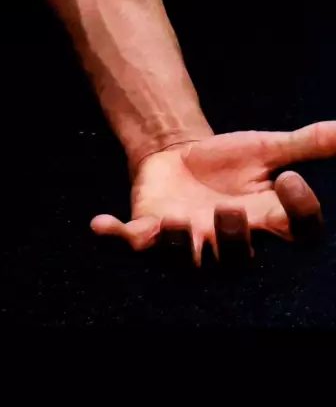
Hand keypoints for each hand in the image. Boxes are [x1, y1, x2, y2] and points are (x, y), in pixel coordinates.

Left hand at [90, 121, 335, 265]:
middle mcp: (227, 239)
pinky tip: (99, 224)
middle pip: (237, 260)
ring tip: (172, 224)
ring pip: (185, 262)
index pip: (295, 233)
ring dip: (176, 247)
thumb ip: (306, 144)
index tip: (290, 179)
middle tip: (228, 210)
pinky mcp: (148, 231)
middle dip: (233, 240)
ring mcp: (186, 240)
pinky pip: (131, 243)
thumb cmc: (228, 160)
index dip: (300, 214)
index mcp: (264, 219)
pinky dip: (115, 237)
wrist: (181, 155)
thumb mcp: (266, 148)